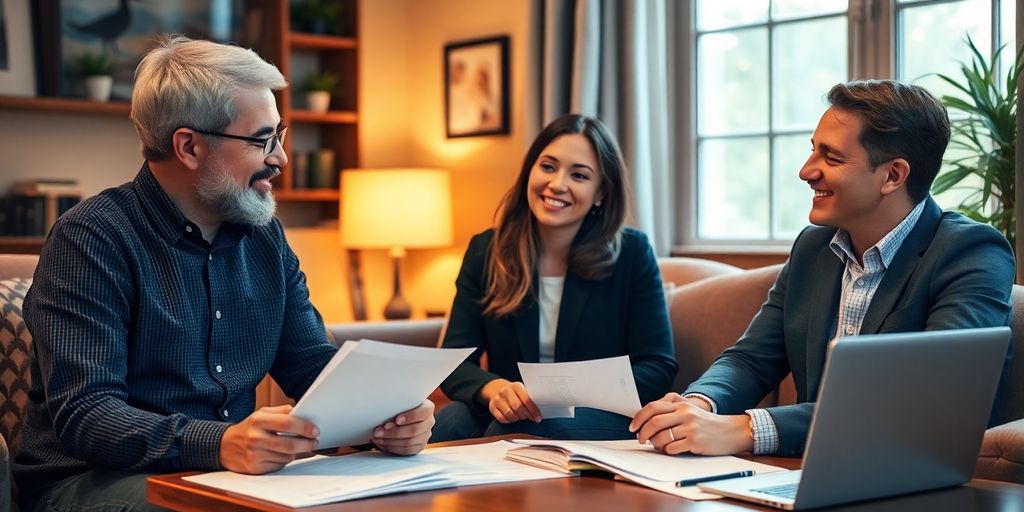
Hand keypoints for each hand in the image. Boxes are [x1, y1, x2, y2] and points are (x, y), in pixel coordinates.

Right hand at [219, 404, 318, 473]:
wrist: (224, 446)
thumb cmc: (248, 428)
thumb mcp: (261, 413)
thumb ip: (282, 412)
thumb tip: (303, 413)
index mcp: (258, 420)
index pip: (287, 423)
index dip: (304, 427)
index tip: (315, 430)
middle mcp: (255, 438)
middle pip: (289, 444)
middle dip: (307, 444)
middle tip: (314, 442)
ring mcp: (255, 455)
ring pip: (287, 456)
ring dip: (297, 452)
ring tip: (300, 446)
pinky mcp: (256, 468)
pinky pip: (279, 465)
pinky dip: (285, 460)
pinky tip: (283, 454)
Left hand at [371, 399, 434, 454]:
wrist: (401, 414)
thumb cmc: (400, 406)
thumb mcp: (400, 402)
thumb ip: (397, 405)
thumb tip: (384, 409)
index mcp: (427, 408)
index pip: (423, 412)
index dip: (410, 417)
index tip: (397, 420)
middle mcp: (429, 422)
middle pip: (414, 430)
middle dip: (394, 432)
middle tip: (379, 431)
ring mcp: (425, 435)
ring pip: (409, 442)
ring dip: (390, 441)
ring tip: (377, 438)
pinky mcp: (419, 446)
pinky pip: (406, 450)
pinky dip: (392, 448)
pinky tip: (383, 444)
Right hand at [478, 379, 541, 423]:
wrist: (497, 389)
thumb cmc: (514, 393)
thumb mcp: (522, 391)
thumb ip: (529, 399)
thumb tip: (539, 413)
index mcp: (516, 386)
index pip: (526, 399)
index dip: (533, 410)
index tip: (538, 418)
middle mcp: (505, 391)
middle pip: (518, 407)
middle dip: (526, 415)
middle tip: (530, 418)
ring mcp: (497, 399)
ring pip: (510, 414)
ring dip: (517, 418)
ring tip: (521, 416)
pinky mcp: (492, 406)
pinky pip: (502, 418)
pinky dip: (509, 421)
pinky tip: (512, 418)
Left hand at [629, 396, 751, 455]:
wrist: (731, 431)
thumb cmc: (706, 424)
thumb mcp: (689, 411)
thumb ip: (670, 412)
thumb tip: (646, 422)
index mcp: (681, 404)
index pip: (652, 407)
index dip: (638, 418)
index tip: (633, 427)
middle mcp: (685, 413)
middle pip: (653, 422)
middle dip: (643, 433)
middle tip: (640, 439)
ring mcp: (690, 428)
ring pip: (661, 437)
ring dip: (655, 444)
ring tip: (659, 446)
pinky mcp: (695, 442)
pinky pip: (672, 449)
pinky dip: (667, 451)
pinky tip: (673, 450)